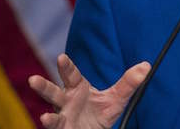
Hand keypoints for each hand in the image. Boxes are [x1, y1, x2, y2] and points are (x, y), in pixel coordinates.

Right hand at [28, 54, 150, 128]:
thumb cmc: (100, 112)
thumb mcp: (116, 98)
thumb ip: (129, 83)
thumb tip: (146, 66)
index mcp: (77, 88)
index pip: (71, 75)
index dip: (66, 67)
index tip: (62, 57)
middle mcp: (66, 101)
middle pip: (53, 92)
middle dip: (43, 86)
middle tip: (32, 80)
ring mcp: (63, 117)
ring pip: (52, 114)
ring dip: (46, 117)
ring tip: (43, 116)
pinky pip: (56, 128)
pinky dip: (51, 125)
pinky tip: (47, 121)